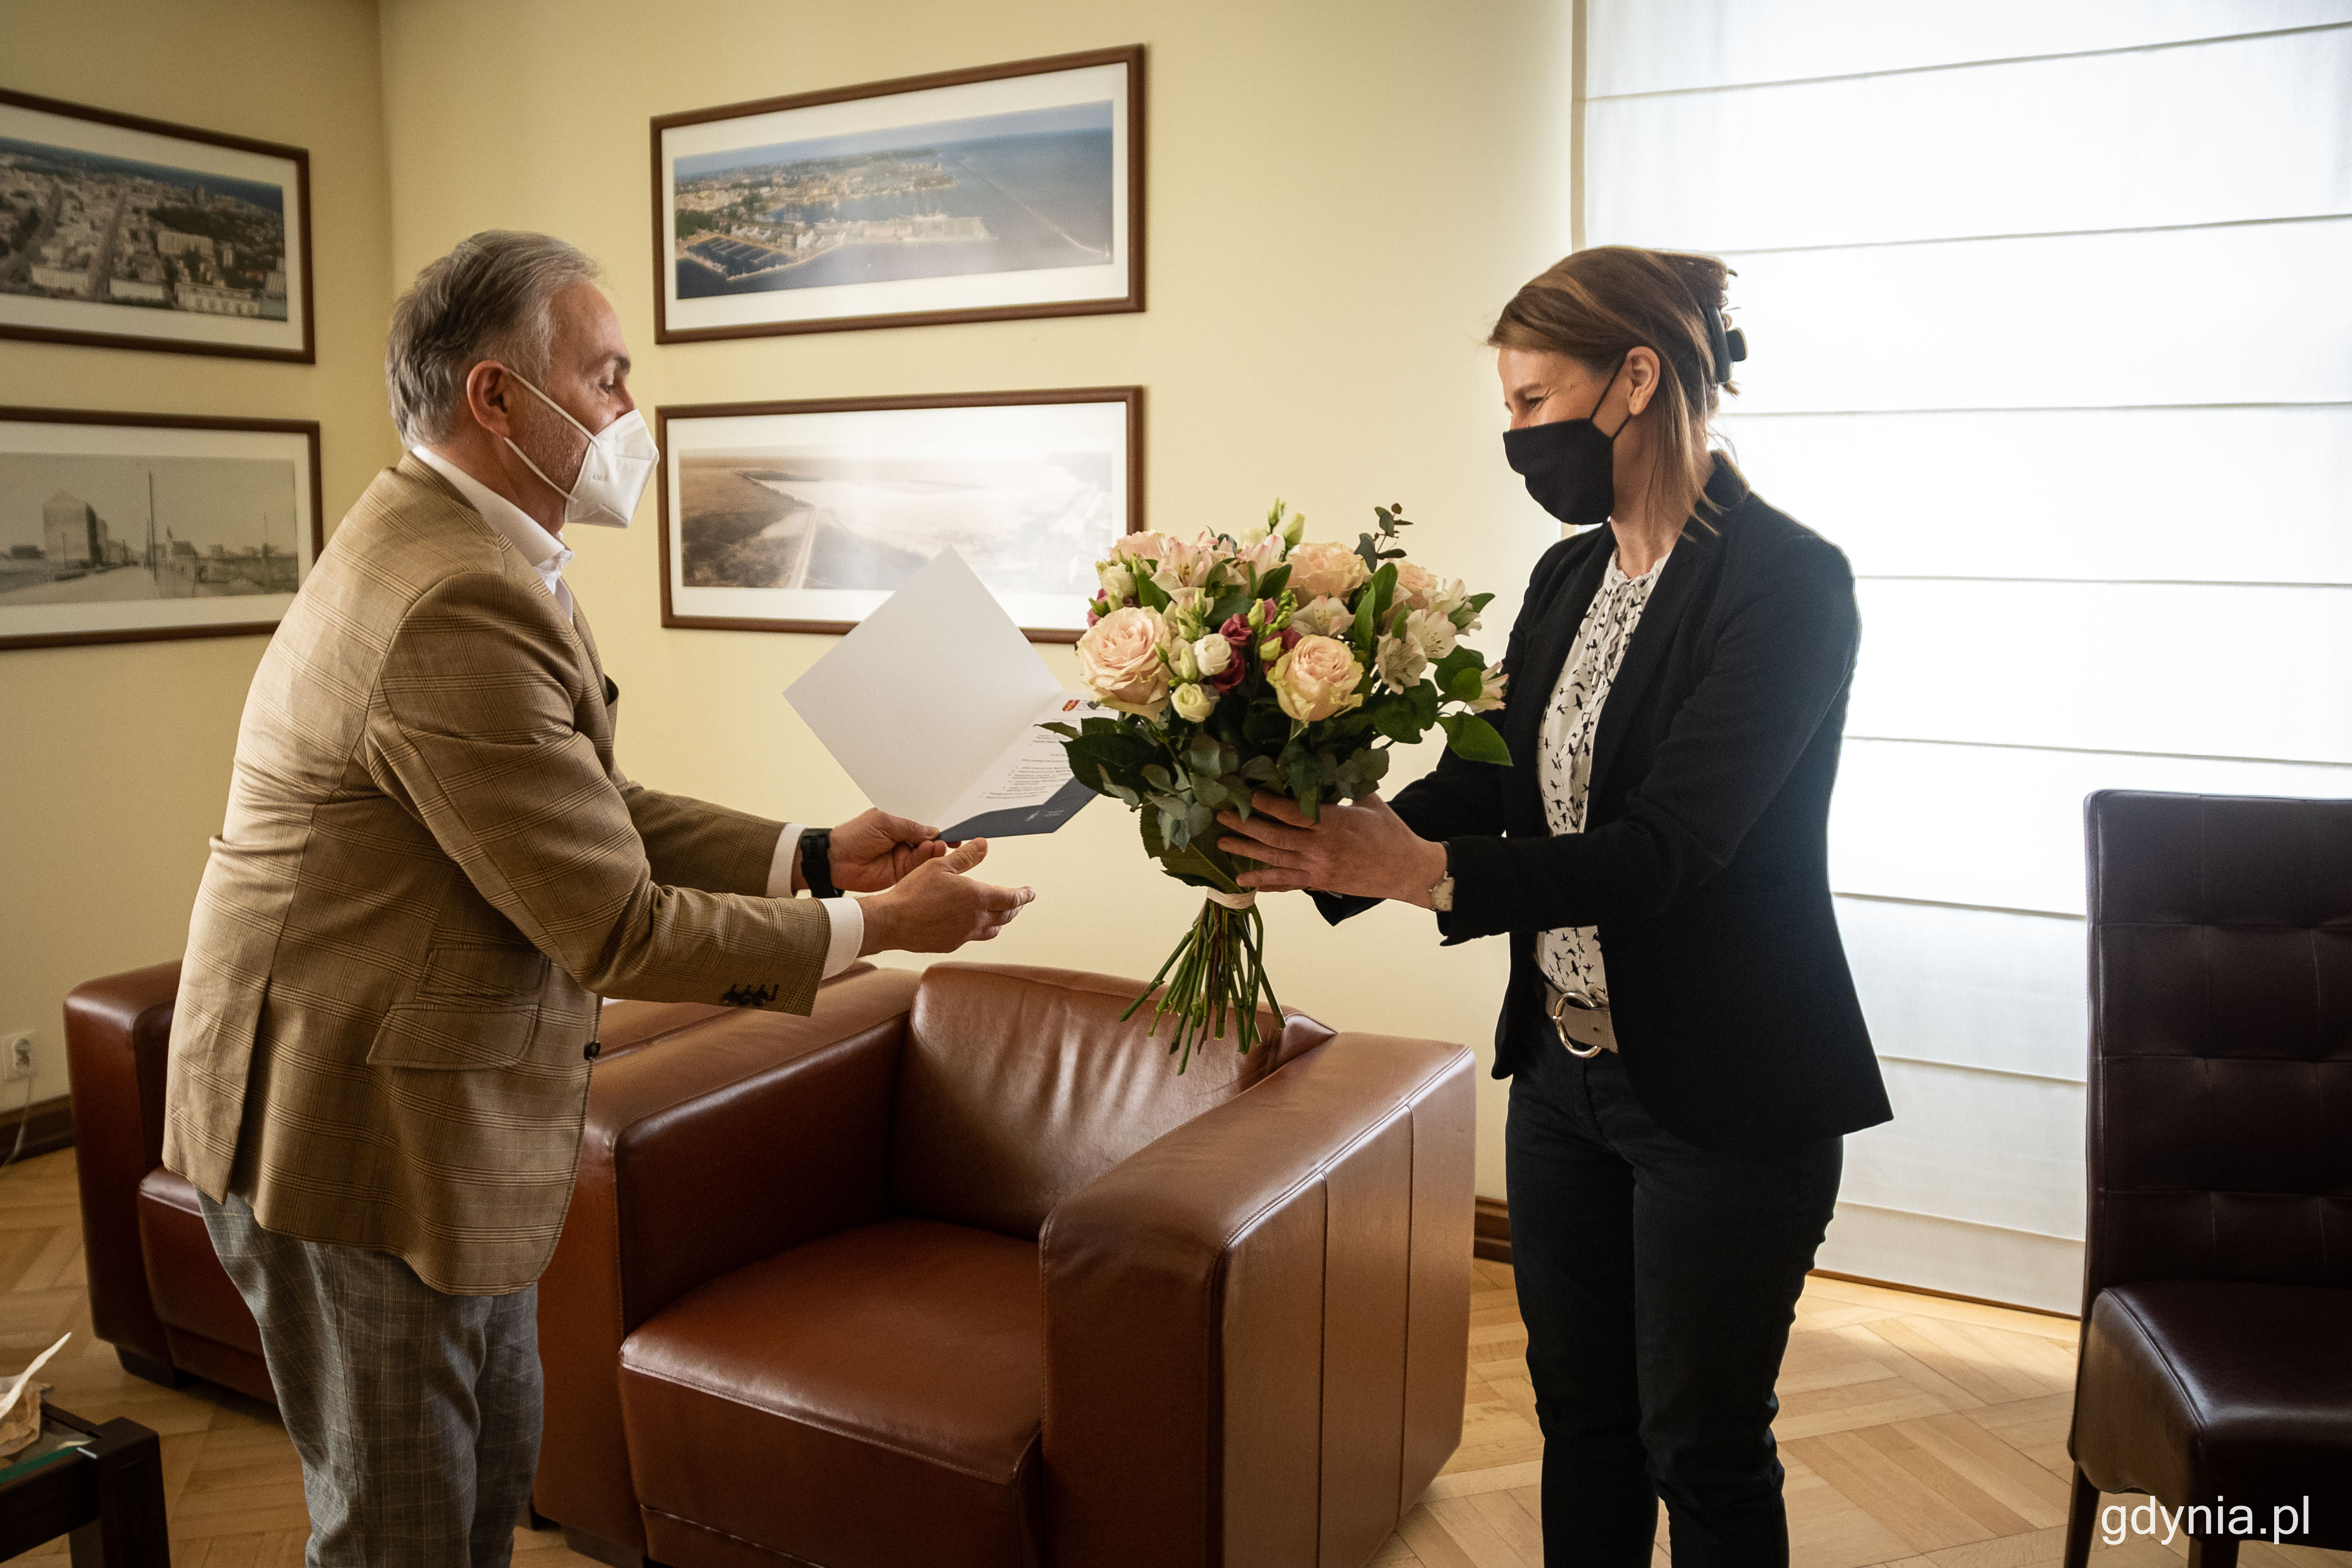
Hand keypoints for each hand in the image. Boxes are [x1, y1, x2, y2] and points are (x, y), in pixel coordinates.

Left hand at [824, 809, 951, 891]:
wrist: (835, 860)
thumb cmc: (854, 836)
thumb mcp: (884, 822)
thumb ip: (910, 827)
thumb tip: (932, 831)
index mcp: (898, 827)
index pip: (924, 829)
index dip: (940, 832)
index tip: (956, 833)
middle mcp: (902, 843)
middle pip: (928, 844)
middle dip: (939, 843)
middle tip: (948, 842)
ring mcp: (901, 859)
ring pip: (925, 857)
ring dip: (933, 853)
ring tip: (937, 847)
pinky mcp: (899, 875)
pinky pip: (917, 870)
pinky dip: (925, 864)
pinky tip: (929, 856)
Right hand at [857, 839, 1034, 953]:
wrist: (892, 921)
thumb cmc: (913, 892)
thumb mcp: (940, 866)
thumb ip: (965, 857)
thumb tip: (983, 845)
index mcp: (976, 897)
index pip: (1011, 898)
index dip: (1024, 895)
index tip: (1030, 893)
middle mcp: (975, 918)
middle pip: (1006, 915)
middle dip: (1015, 907)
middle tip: (1019, 902)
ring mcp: (964, 934)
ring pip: (993, 929)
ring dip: (1001, 920)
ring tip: (1001, 914)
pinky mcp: (952, 944)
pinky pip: (974, 937)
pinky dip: (980, 929)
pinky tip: (972, 924)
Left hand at [1216, 791, 1448, 906]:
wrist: (1405, 871)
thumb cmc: (1390, 833)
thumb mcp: (1369, 801)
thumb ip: (1344, 785)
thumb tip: (1325, 761)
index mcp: (1333, 824)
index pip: (1292, 813)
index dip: (1266, 804)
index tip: (1246, 793)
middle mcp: (1320, 849)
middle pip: (1274, 837)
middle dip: (1244, 826)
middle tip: (1221, 816)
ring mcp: (1317, 869)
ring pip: (1274, 860)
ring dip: (1246, 852)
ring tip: (1222, 843)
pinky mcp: (1318, 883)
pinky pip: (1286, 883)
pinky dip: (1264, 881)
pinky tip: (1243, 880)